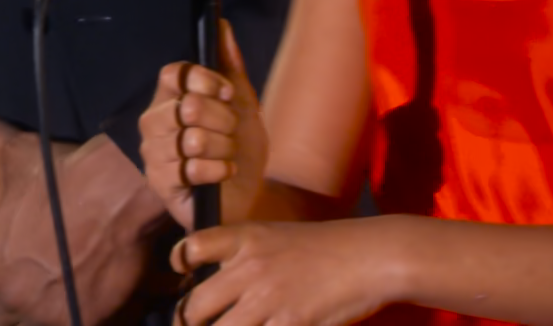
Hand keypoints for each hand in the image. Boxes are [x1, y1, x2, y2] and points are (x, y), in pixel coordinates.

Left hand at [0, 133, 174, 325]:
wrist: (116, 192)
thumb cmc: (64, 175)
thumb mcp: (20, 155)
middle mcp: (10, 293)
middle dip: (6, 309)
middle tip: (26, 293)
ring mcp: (46, 312)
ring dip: (40, 318)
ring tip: (58, 301)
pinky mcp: (82, 322)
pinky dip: (79, 319)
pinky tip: (89, 305)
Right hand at [140, 20, 265, 228]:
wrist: (248, 193)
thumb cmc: (240, 147)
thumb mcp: (241, 102)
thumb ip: (229, 64)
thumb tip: (222, 25)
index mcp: (168, 99)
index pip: (174, 74)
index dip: (205, 80)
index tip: (227, 94)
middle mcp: (153, 124)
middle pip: (188, 106)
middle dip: (223, 121)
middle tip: (231, 132)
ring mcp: (153, 155)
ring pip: (193, 139)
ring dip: (223, 148)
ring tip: (226, 155)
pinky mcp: (160, 184)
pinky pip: (193, 168)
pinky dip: (219, 171)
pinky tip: (223, 174)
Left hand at [168, 220, 400, 325]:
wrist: (373, 255)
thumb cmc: (328, 248)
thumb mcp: (279, 236)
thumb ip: (245, 255)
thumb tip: (216, 280)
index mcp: (246, 239)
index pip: (191, 248)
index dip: (179, 265)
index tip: (182, 278)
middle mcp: (250, 268)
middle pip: (194, 307)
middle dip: (188, 324)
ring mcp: (268, 298)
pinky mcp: (291, 323)